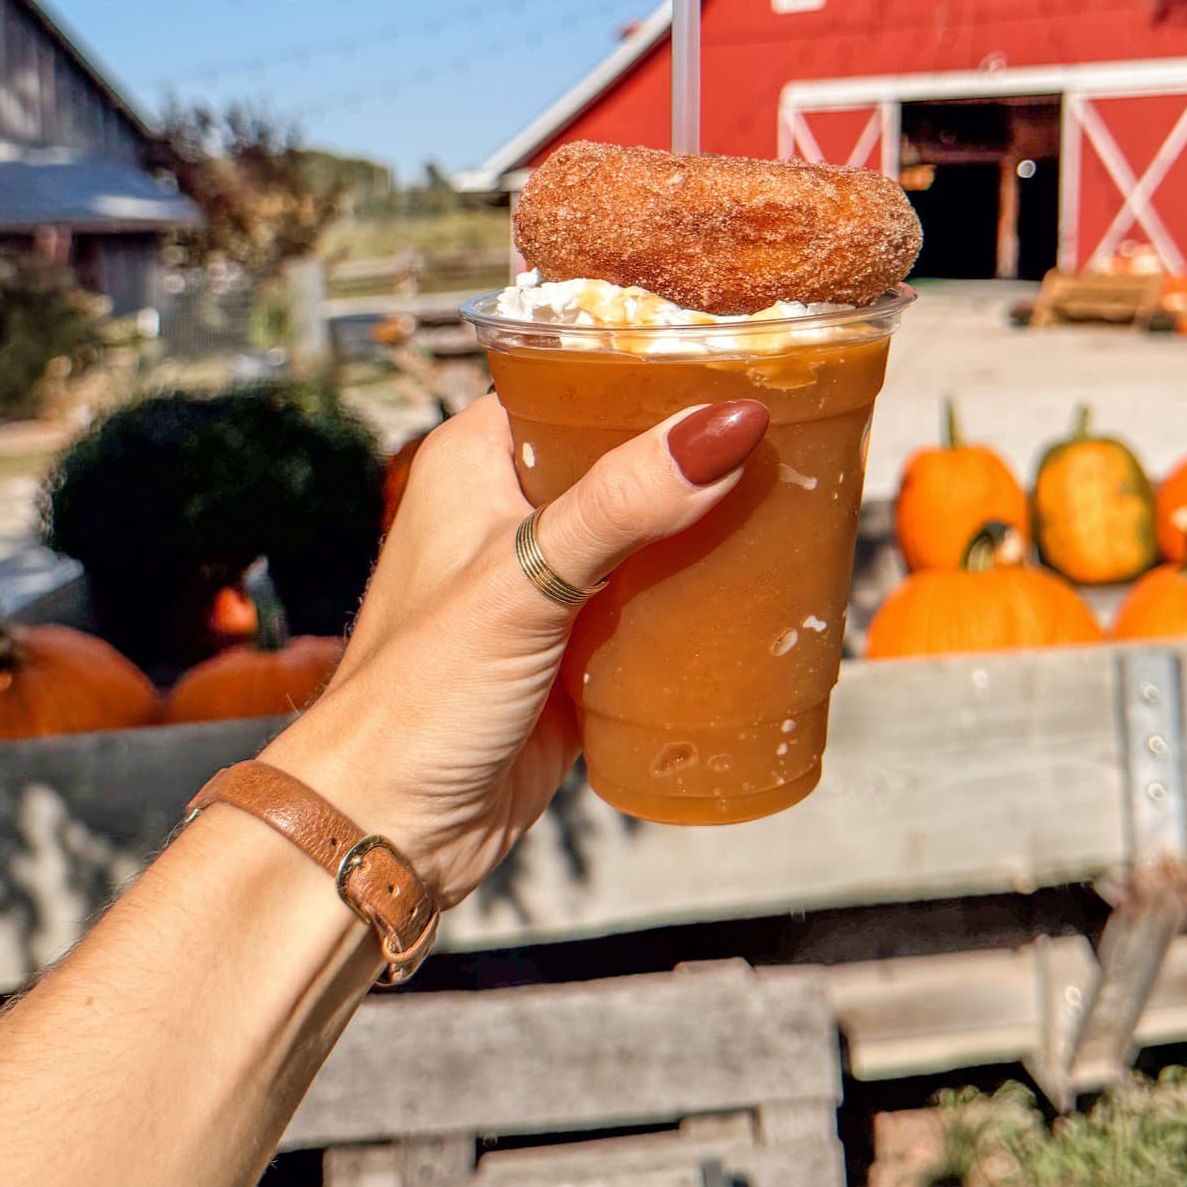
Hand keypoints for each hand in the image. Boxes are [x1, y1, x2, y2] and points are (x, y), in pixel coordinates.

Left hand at [261, 391, 767, 905]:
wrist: (388, 830)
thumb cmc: (418, 695)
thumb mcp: (524, 583)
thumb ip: (623, 503)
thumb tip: (726, 426)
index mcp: (479, 457)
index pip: (579, 379)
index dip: (657, 368)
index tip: (745, 356)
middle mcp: (511, 506)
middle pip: (626, 452)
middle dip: (700, 450)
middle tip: (794, 426)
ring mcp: (546, 580)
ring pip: (648, 528)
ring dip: (707, 523)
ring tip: (797, 494)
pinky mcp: (577, 646)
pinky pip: (654, 601)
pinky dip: (698, 594)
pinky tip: (759, 581)